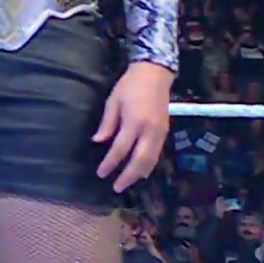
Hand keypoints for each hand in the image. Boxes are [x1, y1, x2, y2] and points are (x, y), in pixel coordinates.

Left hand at [94, 61, 174, 192]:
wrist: (155, 74)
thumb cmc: (129, 86)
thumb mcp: (113, 102)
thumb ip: (107, 123)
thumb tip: (97, 142)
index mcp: (134, 122)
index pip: (120, 149)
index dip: (110, 163)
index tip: (101, 174)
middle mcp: (150, 130)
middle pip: (140, 160)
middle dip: (128, 176)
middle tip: (117, 188)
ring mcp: (160, 132)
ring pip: (152, 159)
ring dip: (140, 174)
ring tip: (128, 183)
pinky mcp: (165, 131)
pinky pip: (157, 153)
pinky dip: (149, 165)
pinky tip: (142, 171)